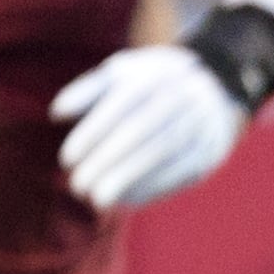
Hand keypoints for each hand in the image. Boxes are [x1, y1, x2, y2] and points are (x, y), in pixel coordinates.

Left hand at [50, 43, 247, 210]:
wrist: (217, 86)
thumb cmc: (153, 82)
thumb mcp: (123, 73)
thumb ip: (88, 90)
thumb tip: (57, 114)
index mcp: (153, 75)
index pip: (118, 106)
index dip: (91, 134)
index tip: (66, 160)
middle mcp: (179, 97)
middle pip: (139, 132)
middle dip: (106, 162)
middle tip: (78, 186)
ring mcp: (199, 125)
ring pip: (161, 155)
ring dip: (127, 181)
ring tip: (98, 200)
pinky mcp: (209, 152)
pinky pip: (179, 173)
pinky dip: (151, 188)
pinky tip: (127, 199)